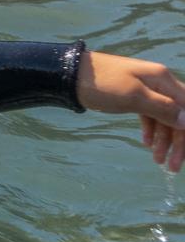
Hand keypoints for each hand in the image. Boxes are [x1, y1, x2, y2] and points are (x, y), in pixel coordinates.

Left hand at [77, 51, 184, 171]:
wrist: (69, 74)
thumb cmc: (102, 84)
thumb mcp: (133, 97)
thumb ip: (162, 108)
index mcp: (163, 79)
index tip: (184, 154)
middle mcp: (158, 82)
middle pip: (177, 114)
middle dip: (177, 141)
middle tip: (172, 166)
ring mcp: (144, 89)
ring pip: (162, 117)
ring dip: (163, 139)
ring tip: (157, 160)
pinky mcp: (131, 95)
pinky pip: (148, 114)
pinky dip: (150, 129)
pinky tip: (147, 143)